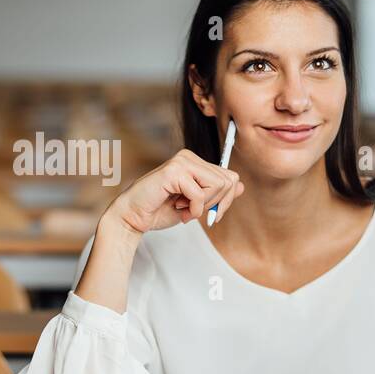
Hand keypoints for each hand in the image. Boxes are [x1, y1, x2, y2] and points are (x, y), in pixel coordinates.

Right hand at [103, 148, 243, 235]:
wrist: (133, 217)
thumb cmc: (159, 210)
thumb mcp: (196, 204)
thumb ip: (216, 194)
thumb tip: (241, 185)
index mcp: (195, 162)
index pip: (230, 177)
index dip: (226, 200)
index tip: (209, 213)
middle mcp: (188, 157)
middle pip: (228, 181)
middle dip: (215, 204)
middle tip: (193, 210)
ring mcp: (181, 162)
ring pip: (217, 185)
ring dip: (203, 206)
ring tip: (183, 207)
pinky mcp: (173, 171)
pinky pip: (200, 194)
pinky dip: (193, 209)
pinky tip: (177, 208)